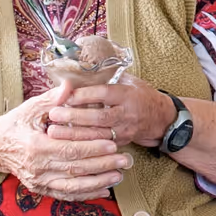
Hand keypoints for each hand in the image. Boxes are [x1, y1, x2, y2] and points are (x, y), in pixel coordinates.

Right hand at [0, 87, 131, 200]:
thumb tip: (70, 86)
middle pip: (76, 169)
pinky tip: (105, 190)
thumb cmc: (15, 124)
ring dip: (99, 182)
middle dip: (103, 165)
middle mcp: (37, 168)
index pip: (70, 150)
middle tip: (125, 160)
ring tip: (120, 175)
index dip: (92, 148)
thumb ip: (52, 99)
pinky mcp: (40, 189)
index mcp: (36, 147)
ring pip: (73, 186)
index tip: (113, 145)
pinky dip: (86, 194)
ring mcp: (38, 182)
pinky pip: (66, 194)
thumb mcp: (31, 108)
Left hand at [45, 72, 175, 149]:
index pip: (104, 94)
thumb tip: (80, 69)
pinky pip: (100, 145)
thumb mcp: (130, 81)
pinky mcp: (120, 142)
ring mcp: (124, 130)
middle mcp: (127, 113)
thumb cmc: (141, 96)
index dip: (84, 94)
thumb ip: (108, 76)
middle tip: (54, 114)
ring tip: (54, 131)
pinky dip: (82, 144)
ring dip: (74, 134)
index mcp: (128, 94)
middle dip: (74, 116)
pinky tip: (66, 142)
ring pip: (97, 134)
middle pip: (99, 117)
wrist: (161, 119)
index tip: (66, 95)